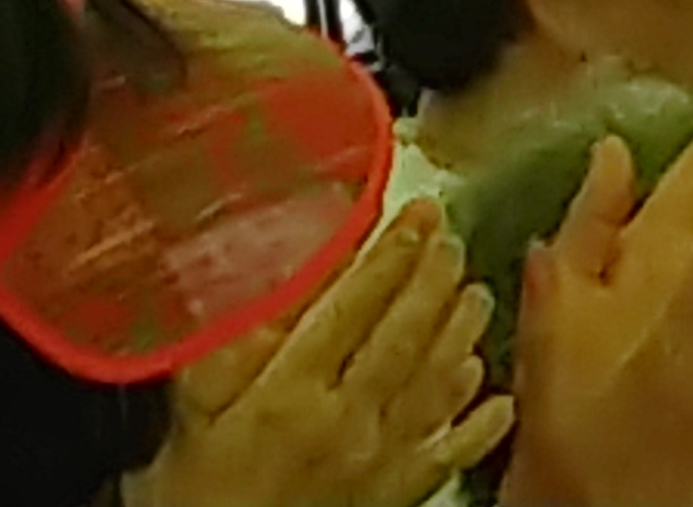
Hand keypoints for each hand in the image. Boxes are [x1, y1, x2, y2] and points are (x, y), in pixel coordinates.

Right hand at [129, 197, 508, 506]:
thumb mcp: (199, 403)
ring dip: (461, 333)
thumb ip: (239, 339)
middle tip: (451, 238)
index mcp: (289, 391)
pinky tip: (496, 395)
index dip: (390, 252)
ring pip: (435, 383)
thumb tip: (275, 272)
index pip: (352, 305)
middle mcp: (343, 421)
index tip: (417, 213)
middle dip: (432, 278)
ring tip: (476, 293)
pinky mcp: (394, 495)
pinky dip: (479, 422)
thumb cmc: (197, 487)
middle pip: (403, 335)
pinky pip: (449, 453)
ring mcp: (376, 460)